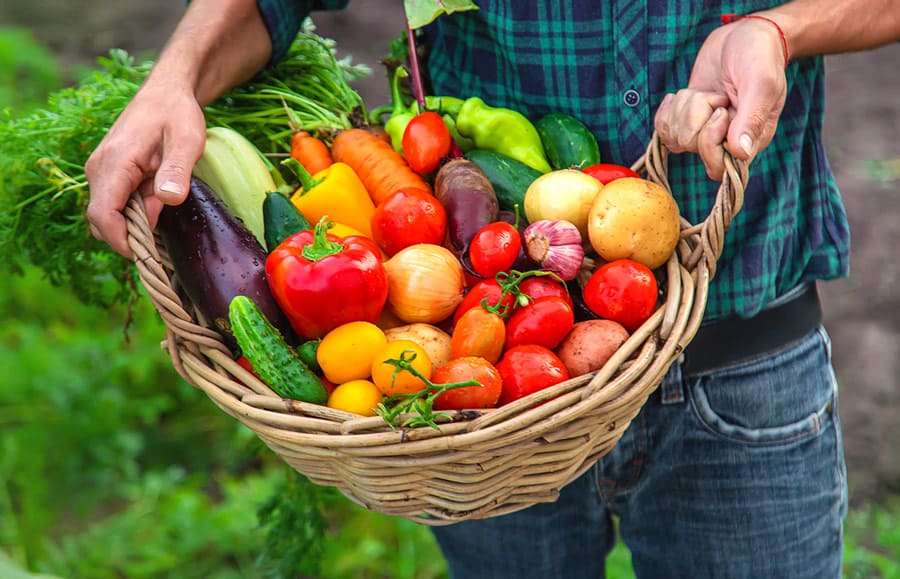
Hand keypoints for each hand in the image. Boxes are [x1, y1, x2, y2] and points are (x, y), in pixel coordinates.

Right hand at [85, 81, 205, 257]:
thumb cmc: (177, 114)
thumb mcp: (187, 140)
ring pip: (109, 216)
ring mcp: (101, 172)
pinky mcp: (109, 175)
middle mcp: (99, 170)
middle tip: (166, 233)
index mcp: (113, 163)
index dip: (122, 242)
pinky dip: (136, 214)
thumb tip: (168, 199)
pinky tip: (159, 204)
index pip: (103, 216)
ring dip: (135, 225)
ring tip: (166, 211)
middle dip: (131, 237)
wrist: (166, 93)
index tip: (149, 255)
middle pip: (102, 222)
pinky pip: (116, 205)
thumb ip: (177, 171)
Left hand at [654, 16, 787, 179]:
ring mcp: (704, 132)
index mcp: (750, 140)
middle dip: (696, 114)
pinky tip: (682, 96)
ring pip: (675, 137)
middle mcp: (725, 142)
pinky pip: (663, 130)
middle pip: (691, 146)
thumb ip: (751, 119)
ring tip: (707, 92)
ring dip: (685, 107)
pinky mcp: (687, 121)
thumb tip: (740, 153)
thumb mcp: (761, 84)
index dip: (710, 139)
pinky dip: (667, 110)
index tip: (721, 111)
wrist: (744, 36)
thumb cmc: (760, 57)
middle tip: (717, 95)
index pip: (718, 166)